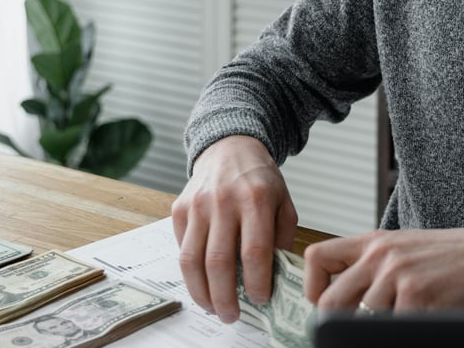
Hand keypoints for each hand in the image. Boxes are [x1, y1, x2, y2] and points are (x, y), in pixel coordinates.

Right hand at [171, 136, 297, 323]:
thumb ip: (282, 238)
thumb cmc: (260, 180)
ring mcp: (198, 205)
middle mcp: (224, 202)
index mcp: (256, 199)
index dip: (256, 283)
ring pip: (192, 260)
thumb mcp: (284, 202)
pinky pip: (181, 249)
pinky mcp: (179, 208)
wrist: (230, 148)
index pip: (254, 252)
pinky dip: (190, 272)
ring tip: (212, 307)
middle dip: (225, 297)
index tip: (259, 300)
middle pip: (219, 262)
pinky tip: (202, 282)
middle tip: (231, 315)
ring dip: (201, 292)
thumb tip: (275, 277)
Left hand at [302, 226, 463, 313]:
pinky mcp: (417, 296)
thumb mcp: (401, 249)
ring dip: (381, 325)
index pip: (317, 257)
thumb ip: (371, 267)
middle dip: (337, 322)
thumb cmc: (448, 257)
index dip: (312, 287)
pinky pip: (393, 327)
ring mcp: (397, 275)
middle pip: (329, 300)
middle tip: (354, 327)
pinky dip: (405, 327)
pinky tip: (423, 315)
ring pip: (362, 319)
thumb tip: (340, 300)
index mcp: (372, 241)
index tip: (321, 303)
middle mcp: (380, 254)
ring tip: (406, 313)